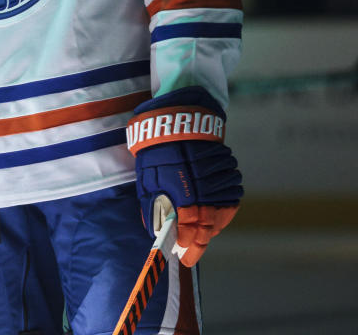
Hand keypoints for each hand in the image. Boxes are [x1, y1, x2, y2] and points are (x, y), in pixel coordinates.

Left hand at [128, 87, 242, 265]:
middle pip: (207, 224)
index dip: (186, 244)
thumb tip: (156, 232)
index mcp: (180, 189)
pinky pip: (231, 198)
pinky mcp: (228, 170)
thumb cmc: (156, 151)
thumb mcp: (146, 180)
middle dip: (199, 241)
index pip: (187, 226)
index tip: (183, 257)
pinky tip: (214, 217)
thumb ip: (152, 208)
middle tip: (191, 252)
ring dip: (212, 227)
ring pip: (221, 213)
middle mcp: (202, 186)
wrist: (177, 119)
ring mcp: (217, 179)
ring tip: (201, 235)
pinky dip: (223, 211)